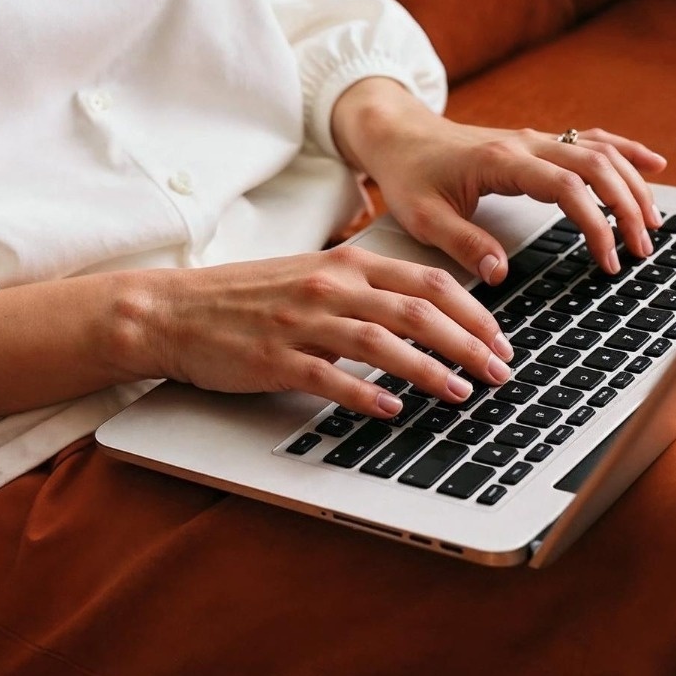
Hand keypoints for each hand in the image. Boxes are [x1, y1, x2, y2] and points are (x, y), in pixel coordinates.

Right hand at [124, 248, 514, 418]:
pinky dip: (368, 395)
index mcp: (346, 264)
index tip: (500, 341)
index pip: (428, 283)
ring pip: (384, 344)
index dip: (474, 313)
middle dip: (469, 344)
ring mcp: (303, 324)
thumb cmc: (248, 298)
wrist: (175, 310)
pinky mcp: (276, 360)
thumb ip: (366, 289)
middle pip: (419, 313)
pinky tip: (393, 411)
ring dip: (430, 371)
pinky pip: (332, 378)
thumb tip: (426, 314)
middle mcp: (330, 288)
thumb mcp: (314, 277)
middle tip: (498, 372)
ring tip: (460, 394)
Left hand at [332, 78, 667, 283]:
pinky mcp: (537, 142)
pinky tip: (652, 166)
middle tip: (641, 249)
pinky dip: (625, 152)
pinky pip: (591, 141)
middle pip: (595, 165)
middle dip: (627, 207)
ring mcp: (534, 139)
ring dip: (632, 184)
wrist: (397, 134)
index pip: (565, 187)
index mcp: (500, 160)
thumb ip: (462, 244)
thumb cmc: (408, 174)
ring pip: (599, 152)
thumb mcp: (422, 217)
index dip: (594, 223)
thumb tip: (500, 273)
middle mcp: (525, 143)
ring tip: (652, 224)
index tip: (607, 259)